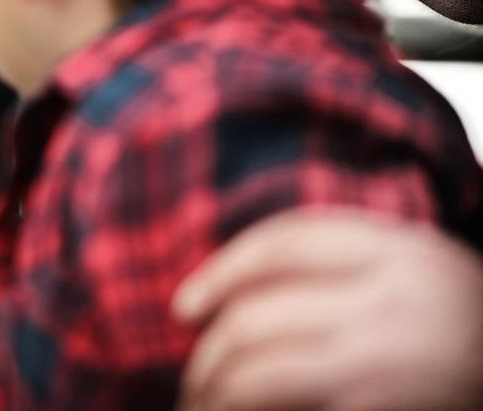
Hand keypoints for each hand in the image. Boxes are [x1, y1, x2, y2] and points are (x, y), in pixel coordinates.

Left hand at [173, 209, 482, 410]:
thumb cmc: (466, 333)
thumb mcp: (419, 274)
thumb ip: (345, 268)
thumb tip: (229, 296)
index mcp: (400, 253)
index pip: (283, 244)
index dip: (221, 272)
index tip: (185, 308)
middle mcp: (390, 306)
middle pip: (255, 318)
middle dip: (208, 358)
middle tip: (195, 383)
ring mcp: (386, 369)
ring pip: (257, 377)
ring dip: (215, 395)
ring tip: (203, 408)